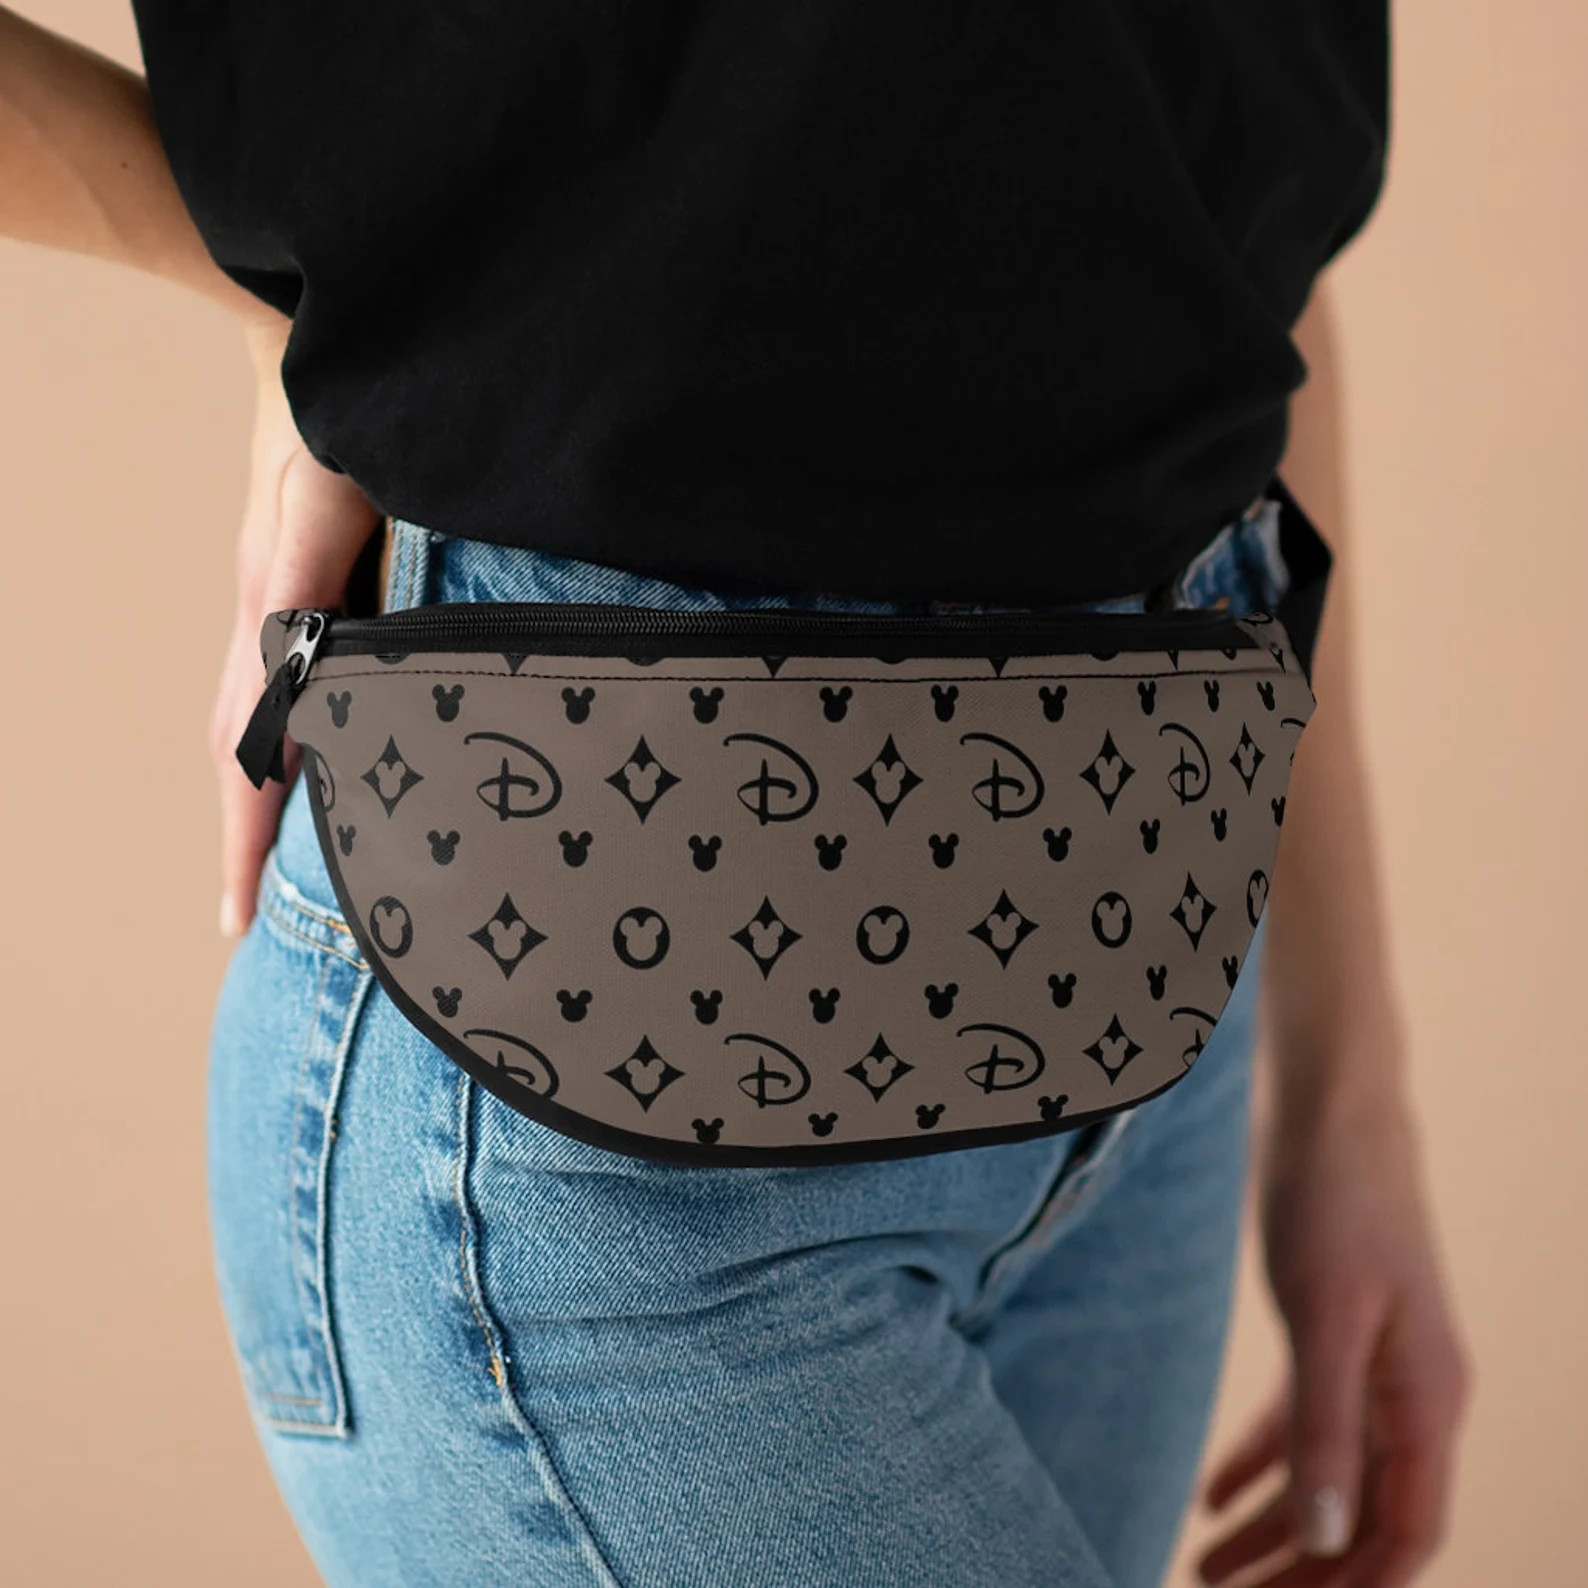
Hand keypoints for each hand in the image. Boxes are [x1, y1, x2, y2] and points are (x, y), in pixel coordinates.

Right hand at [210, 314, 380, 935]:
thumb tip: (296, 679)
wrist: (310, 333)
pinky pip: (281, 680)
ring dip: (257, 796)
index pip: (247, 749)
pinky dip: (282, 740)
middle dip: (241, 837)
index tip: (236, 917)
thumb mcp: (327, 489)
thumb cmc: (331, 407)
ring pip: (253, 720)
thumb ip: (310, 576)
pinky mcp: (303, 582)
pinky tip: (315, 761)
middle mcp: (268, 615)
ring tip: (268, 867)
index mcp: (272, 610)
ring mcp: (280, 600)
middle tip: (244, 920)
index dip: (245, 835)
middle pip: (238, 750)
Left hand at [1196, 1049, 1470, 1586]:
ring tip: (1200, 1570)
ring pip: (1327, 1476)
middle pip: (1361, 1517)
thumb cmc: (1337, 1200)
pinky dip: (1260, 1464)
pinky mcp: (1333, 1333)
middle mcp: (1409, 1394)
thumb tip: (1329, 1541)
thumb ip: (1327, 1426)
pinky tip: (1211, 1497)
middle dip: (1299, 1574)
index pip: (1406, 1533)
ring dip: (1271, 1531)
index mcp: (1428, 1400)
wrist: (1331, 1108)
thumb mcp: (1327, 1316)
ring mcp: (1373, 1364)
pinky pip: (1302, 1423)